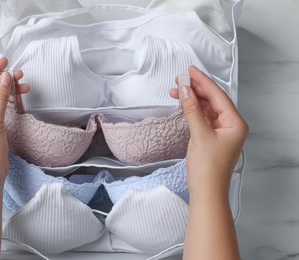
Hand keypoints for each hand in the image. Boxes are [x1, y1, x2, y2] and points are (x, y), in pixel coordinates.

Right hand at [170, 66, 247, 197]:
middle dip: (196, 89)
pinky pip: (202, 118)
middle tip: (180, 80)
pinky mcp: (211, 137)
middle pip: (212, 100)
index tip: (190, 71)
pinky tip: (183, 104)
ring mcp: (221, 131)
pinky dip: (192, 110)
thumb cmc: (208, 168)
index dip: (203, 81)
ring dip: (192, 99)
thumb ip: (192, 109)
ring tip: (177, 91)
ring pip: (206, 108)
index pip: (218, 96)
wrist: (206, 191)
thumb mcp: (199, 134)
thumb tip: (186, 89)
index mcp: (236, 123)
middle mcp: (231, 125)